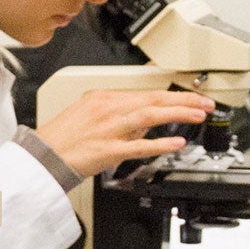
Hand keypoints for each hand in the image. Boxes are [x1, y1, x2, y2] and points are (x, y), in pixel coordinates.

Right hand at [34, 90, 215, 177]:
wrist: (43, 155)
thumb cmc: (63, 137)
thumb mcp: (89, 114)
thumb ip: (118, 115)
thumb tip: (145, 122)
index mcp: (104, 98)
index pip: (146, 93)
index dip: (173, 95)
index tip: (191, 98)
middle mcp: (108, 109)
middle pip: (153, 99)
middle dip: (184, 100)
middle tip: (206, 103)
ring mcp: (109, 129)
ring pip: (149, 115)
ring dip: (178, 113)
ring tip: (198, 115)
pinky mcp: (108, 150)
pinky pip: (138, 146)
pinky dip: (159, 143)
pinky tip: (176, 143)